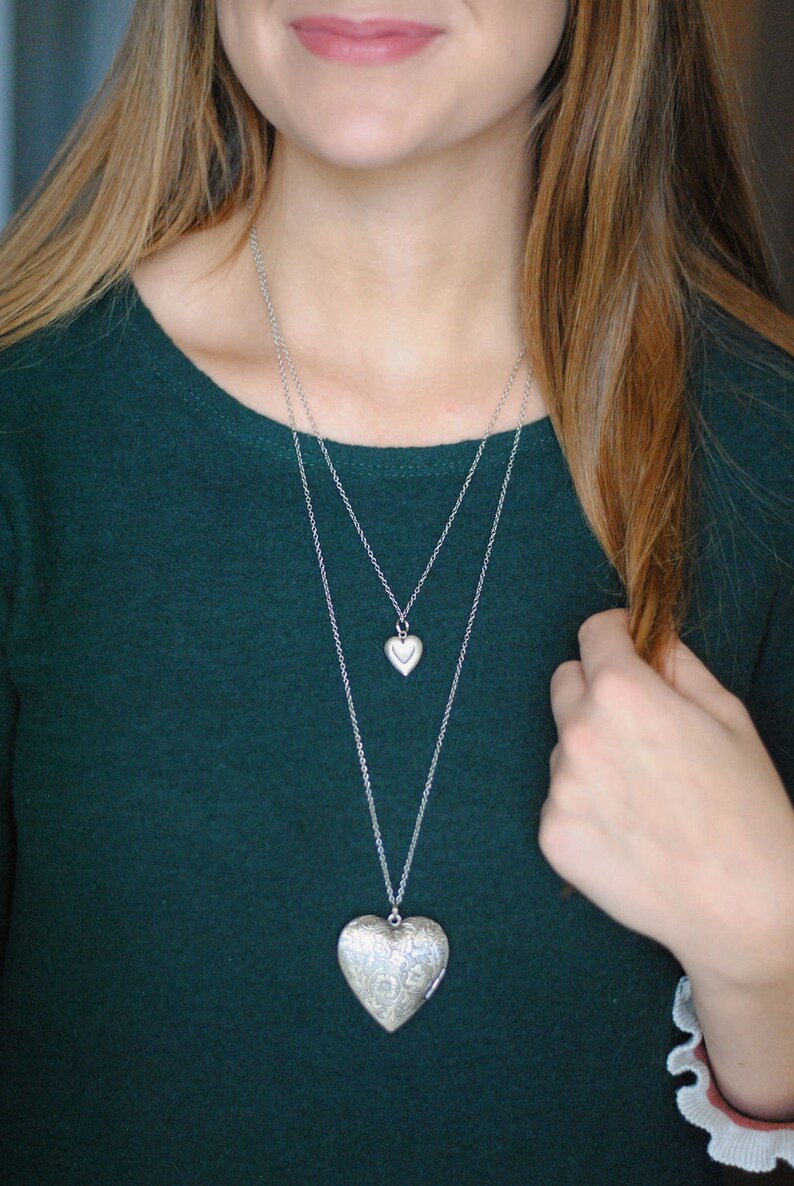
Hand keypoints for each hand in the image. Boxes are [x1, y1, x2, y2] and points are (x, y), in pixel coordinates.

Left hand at [540, 608, 793, 989]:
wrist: (742, 906)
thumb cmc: (747, 810)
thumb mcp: (728, 715)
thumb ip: (679, 666)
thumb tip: (650, 641)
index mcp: (622, 693)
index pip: (593, 633)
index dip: (615, 636)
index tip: (626, 648)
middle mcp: (579, 733)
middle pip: (565, 682)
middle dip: (596, 690)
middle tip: (640, 727)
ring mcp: (559, 787)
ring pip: (564, 745)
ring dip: (592, 753)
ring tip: (645, 794)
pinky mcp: (552, 833)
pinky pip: (561, 798)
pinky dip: (587, 805)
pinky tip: (630, 830)